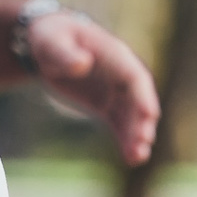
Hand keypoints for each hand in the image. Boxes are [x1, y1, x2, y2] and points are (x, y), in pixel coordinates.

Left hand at [28, 10, 158, 165]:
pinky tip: (131, 158)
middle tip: (143, 143)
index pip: (134, 77)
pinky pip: (120, 124)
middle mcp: (121, 74)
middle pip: (138, 99)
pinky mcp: (106, 105)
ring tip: (137, 157)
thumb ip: (66, 54)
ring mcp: (116, 91)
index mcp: (113, 55)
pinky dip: (126, 140)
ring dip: (137, 136)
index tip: (149, 114)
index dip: (142, 96)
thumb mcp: (52, 42)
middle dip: (142, 121)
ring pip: (132, 116)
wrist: (47, 45)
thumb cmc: (51, 37)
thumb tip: (84, 64)